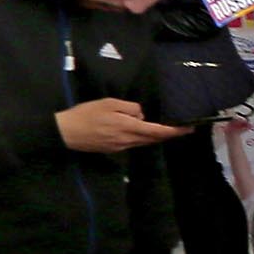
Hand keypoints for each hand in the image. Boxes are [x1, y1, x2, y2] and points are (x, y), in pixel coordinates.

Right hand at [57, 99, 187, 153]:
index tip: (189, 128)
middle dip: (168, 134)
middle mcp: (128, 141)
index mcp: (129, 128)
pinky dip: (141, 137)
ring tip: (163, 127)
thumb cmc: (86, 115)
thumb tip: (142, 115)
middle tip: (180, 127)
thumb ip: (130, 108)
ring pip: (143, 142)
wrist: (64, 133)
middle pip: (153, 139)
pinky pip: (132, 143)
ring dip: (154, 136)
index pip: (158, 132)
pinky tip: (140, 130)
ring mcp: (120, 147)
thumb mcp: (110, 103)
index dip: (175, 131)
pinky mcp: (112, 150)